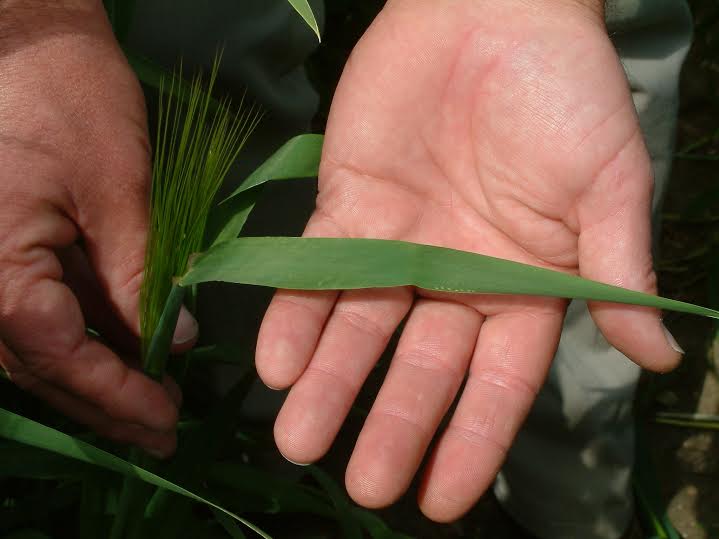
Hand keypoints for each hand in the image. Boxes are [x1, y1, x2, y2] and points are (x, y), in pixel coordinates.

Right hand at [0, 1, 193, 456]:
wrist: (18, 33)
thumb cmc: (64, 96)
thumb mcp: (117, 191)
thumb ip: (139, 276)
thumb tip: (172, 341)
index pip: (64, 359)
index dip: (119, 396)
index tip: (166, 419)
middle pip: (41, 368)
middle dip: (105, 404)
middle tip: (159, 431)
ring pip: (33, 348)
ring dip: (91, 379)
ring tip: (145, 405)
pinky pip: (30, 312)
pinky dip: (75, 340)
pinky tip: (116, 353)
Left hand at [256, 0, 681, 520]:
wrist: (490, 9)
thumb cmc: (564, 93)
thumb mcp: (609, 184)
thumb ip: (618, 272)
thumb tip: (661, 357)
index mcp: (521, 287)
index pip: (496, 383)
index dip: (472, 440)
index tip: (443, 499)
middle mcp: (454, 279)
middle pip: (419, 368)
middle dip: (391, 425)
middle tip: (362, 486)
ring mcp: (396, 247)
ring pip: (357, 329)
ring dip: (328, 385)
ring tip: (297, 440)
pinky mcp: (346, 209)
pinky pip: (315, 271)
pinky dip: (295, 314)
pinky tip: (277, 362)